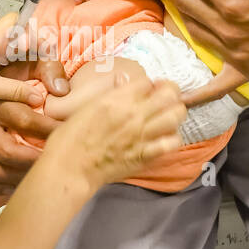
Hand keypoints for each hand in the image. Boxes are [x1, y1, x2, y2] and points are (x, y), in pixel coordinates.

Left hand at [0, 14, 45, 107]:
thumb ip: (16, 91)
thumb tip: (40, 98)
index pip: (25, 21)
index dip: (42, 36)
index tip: (51, 56)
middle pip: (25, 30)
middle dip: (39, 47)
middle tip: (48, 67)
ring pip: (17, 43)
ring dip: (30, 56)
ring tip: (42, 74)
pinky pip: (8, 54)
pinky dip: (19, 63)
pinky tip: (23, 79)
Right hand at [0, 58, 69, 196]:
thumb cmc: (10, 80)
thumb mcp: (28, 67)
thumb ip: (48, 70)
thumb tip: (61, 91)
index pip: (25, 120)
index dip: (50, 132)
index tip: (70, 138)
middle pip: (8, 153)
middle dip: (36, 163)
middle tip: (56, 164)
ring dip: (20, 179)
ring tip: (41, 175)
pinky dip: (0, 188)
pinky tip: (19, 183)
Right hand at [43, 75, 185, 188]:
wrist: (71, 168)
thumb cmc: (71, 137)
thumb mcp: (87, 106)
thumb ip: (110, 93)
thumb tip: (124, 80)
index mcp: (116, 99)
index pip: (147, 81)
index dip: (148, 84)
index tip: (146, 90)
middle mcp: (134, 114)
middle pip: (169, 93)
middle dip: (170, 91)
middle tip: (164, 97)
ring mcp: (142, 135)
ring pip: (177, 115)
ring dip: (174, 112)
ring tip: (166, 116)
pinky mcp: (146, 155)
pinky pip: (173, 142)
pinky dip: (172, 138)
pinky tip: (164, 138)